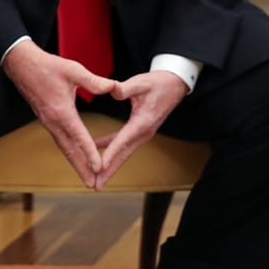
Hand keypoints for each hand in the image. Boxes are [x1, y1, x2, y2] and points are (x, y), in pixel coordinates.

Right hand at [2, 42, 115, 187]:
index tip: (100, 167)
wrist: (21, 65)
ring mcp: (48, 122)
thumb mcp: (73, 69)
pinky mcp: (47, 121)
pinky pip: (60, 141)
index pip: (79, 136)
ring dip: (75, 164)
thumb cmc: (47, 66)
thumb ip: (94, 81)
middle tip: (92, 185)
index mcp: (61, 110)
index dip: (90, 153)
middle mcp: (53, 121)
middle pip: (69, 150)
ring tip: (86, 178)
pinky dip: (69, 153)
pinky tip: (76, 158)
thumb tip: (113, 87)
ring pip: (64, 148)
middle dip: (82, 168)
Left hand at [92, 70, 188, 188]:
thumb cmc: (158, 83)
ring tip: (95, 179)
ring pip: (123, 153)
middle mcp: (143, 132)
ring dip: (109, 166)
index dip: (110, 155)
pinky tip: (94, 149)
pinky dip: (109, 149)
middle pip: (123, 155)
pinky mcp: (139, 130)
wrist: (175, 84)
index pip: (122, 142)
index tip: (99, 168)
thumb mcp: (141, 82)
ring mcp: (142, 133)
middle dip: (108, 171)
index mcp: (142, 122)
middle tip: (95, 186)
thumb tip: (112, 90)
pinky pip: (121, 143)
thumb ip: (125, 88)